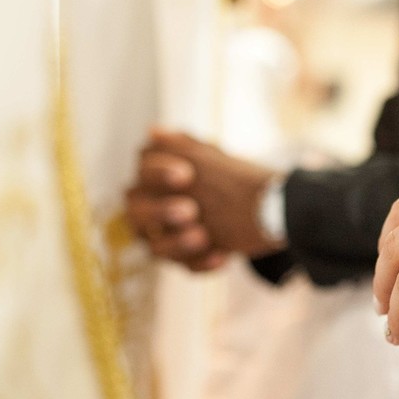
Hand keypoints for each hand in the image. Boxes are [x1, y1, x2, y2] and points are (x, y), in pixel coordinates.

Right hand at [125, 128, 286, 269]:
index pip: (143, 172)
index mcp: (151, 178)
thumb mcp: (209, 158)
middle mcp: (147, 210)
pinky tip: (223, 256)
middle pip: (138, 213)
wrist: (259, 205)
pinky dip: (203, 262)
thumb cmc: (224, 175)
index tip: (186, 173)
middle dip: (162, 211)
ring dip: (178, 243)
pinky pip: (186, 266)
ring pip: (156, 247)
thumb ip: (182, 146)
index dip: (159, 173)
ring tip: (203, 236)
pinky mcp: (183, 259)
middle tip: (190, 209)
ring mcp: (162, 237)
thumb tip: (154, 131)